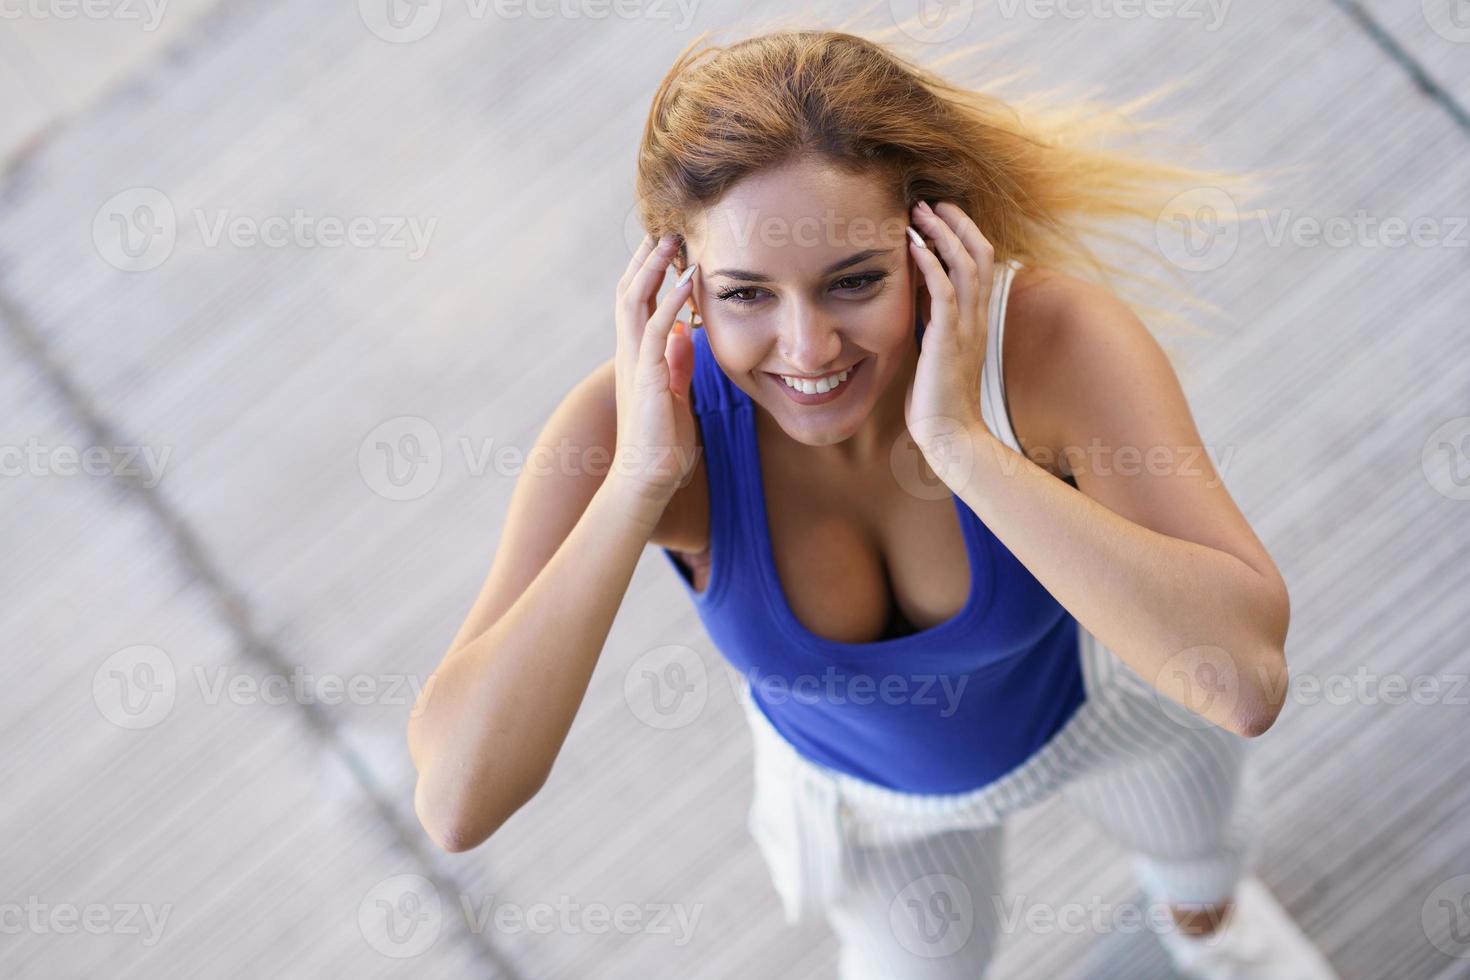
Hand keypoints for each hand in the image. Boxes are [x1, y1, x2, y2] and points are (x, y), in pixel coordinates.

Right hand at [610, 233, 698, 509]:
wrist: (647, 479)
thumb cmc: (662, 444)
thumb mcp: (675, 396)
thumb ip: (677, 366)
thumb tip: (684, 338)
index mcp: (636, 358)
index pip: (637, 305)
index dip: (648, 274)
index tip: (667, 248)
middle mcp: (629, 354)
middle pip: (629, 293)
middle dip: (646, 261)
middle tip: (666, 231)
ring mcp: (634, 363)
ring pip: (634, 302)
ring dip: (653, 270)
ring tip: (672, 242)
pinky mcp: (646, 377)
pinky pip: (654, 329)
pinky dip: (671, 302)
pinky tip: (688, 281)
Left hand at [904, 200, 996, 465]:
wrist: (951, 437)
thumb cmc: (939, 403)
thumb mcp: (936, 356)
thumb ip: (933, 329)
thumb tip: (918, 310)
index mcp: (975, 320)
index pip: (979, 264)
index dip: (962, 236)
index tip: (939, 217)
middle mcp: (977, 317)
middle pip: (979, 253)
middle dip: (957, 222)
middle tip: (931, 202)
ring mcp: (966, 327)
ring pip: (965, 264)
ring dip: (942, 233)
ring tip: (920, 211)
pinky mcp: (948, 338)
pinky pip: (943, 290)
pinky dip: (929, 262)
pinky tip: (913, 244)